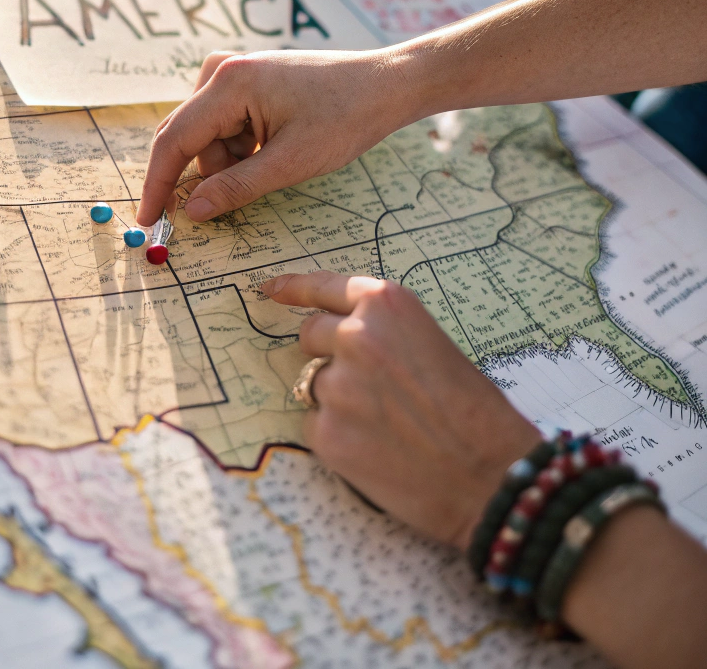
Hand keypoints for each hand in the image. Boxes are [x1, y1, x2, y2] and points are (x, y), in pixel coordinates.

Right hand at [137, 48, 416, 225]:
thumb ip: (235, 188)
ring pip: (207, 136)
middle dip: (200, 175)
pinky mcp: (246, 81)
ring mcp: (233, 73)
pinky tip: (273, 150)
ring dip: (228, 163)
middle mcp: (223, 71)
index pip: (175, 140)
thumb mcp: (290, 163)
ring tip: (274, 165)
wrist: (385, 85)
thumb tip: (192, 210)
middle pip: (186, 136)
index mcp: (229, 84)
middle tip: (205, 212)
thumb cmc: (345, 118)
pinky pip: (224, 125)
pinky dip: (240, 149)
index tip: (148, 218)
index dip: (159, 184)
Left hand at [267, 271, 540, 549]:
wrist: (494, 477)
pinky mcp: (325, 432)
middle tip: (368, 385)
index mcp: (386, 305)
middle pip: (311, 335)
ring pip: (313, 383)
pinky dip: (337, 436)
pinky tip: (377, 451)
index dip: (294, 288)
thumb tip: (338, 338)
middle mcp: (355, 335)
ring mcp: (336, 384)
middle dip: (328, 354)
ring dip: (337, 399)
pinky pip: (315, 424)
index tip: (271, 290)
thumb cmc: (477, 412)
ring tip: (386, 425)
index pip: (325, 287)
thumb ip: (383, 333)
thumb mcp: (434, 345)